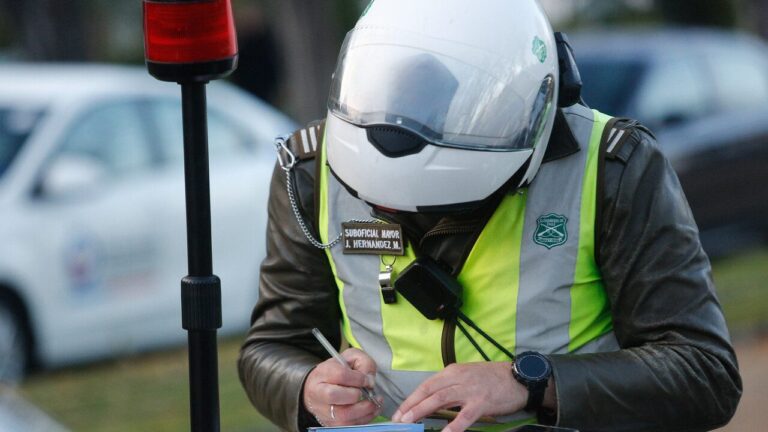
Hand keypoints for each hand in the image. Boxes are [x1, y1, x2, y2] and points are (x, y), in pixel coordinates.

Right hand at [303, 348, 382, 425]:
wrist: (320, 387)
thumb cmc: (337, 371)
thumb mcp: (351, 358)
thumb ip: (363, 362)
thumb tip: (370, 380)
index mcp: (322, 373)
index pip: (340, 375)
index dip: (358, 378)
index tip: (368, 380)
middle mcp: (318, 393)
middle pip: (334, 396)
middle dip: (356, 395)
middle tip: (368, 392)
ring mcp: (323, 411)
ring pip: (343, 415)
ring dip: (364, 410)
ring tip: (375, 402)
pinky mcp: (331, 424)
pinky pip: (349, 425)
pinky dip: (364, 419)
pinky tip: (372, 410)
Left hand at [392, 362, 526, 431]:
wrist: (518, 378)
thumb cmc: (493, 378)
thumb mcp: (467, 375)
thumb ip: (450, 385)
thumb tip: (432, 399)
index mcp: (452, 371)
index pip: (426, 385)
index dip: (411, 399)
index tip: (399, 411)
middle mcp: (457, 378)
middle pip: (428, 392)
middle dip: (410, 406)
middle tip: (398, 420)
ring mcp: (468, 390)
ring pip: (439, 400)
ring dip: (421, 412)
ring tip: (409, 423)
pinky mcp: (481, 403)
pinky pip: (463, 417)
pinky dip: (452, 426)